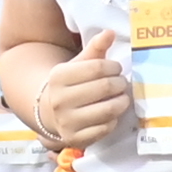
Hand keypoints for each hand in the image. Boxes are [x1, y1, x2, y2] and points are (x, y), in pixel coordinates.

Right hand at [5, 46, 136, 151]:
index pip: (98, 67)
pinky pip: (106, 128)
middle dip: (120, 84)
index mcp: (59, 76)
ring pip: (108, 110)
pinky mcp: (75, 139)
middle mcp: (59, 100)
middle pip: (105, 88)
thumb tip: (110, 32)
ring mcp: (66, 121)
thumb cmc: (71, 84)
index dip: (114, 67)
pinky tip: (111, 113)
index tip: (116, 69)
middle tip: (122, 83)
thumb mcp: (78, 64)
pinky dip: (114, 120)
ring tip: (122, 97)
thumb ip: (95, 48)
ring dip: (122, 102)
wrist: (50, 111)